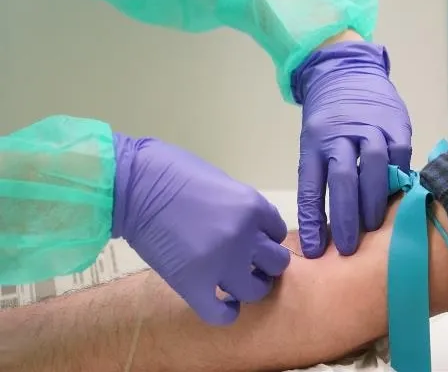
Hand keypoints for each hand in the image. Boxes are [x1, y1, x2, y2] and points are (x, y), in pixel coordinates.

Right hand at [112, 135, 290, 325]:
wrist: (131, 186)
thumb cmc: (171, 173)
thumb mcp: (221, 182)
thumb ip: (240, 208)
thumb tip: (248, 228)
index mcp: (252, 206)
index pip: (277, 231)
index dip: (266, 237)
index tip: (253, 240)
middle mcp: (244, 237)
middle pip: (276, 262)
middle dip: (266, 264)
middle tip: (250, 263)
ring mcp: (221, 263)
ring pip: (256, 290)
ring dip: (251, 288)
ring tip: (239, 284)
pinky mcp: (192, 285)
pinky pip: (220, 313)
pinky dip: (226, 314)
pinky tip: (224, 306)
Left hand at [292, 41, 411, 257]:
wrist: (347, 72)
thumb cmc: (329, 118)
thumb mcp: (314, 142)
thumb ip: (322, 175)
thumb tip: (324, 225)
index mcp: (315, 141)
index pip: (311, 186)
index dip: (313, 220)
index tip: (316, 250)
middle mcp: (341, 133)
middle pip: (343, 178)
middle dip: (345, 217)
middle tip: (348, 247)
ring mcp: (371, 126)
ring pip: (373, 166)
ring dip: (374, 200)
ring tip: (373, 226)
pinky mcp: (396, 123)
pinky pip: (399, 155)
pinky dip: (398, 177)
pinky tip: (397, 196)